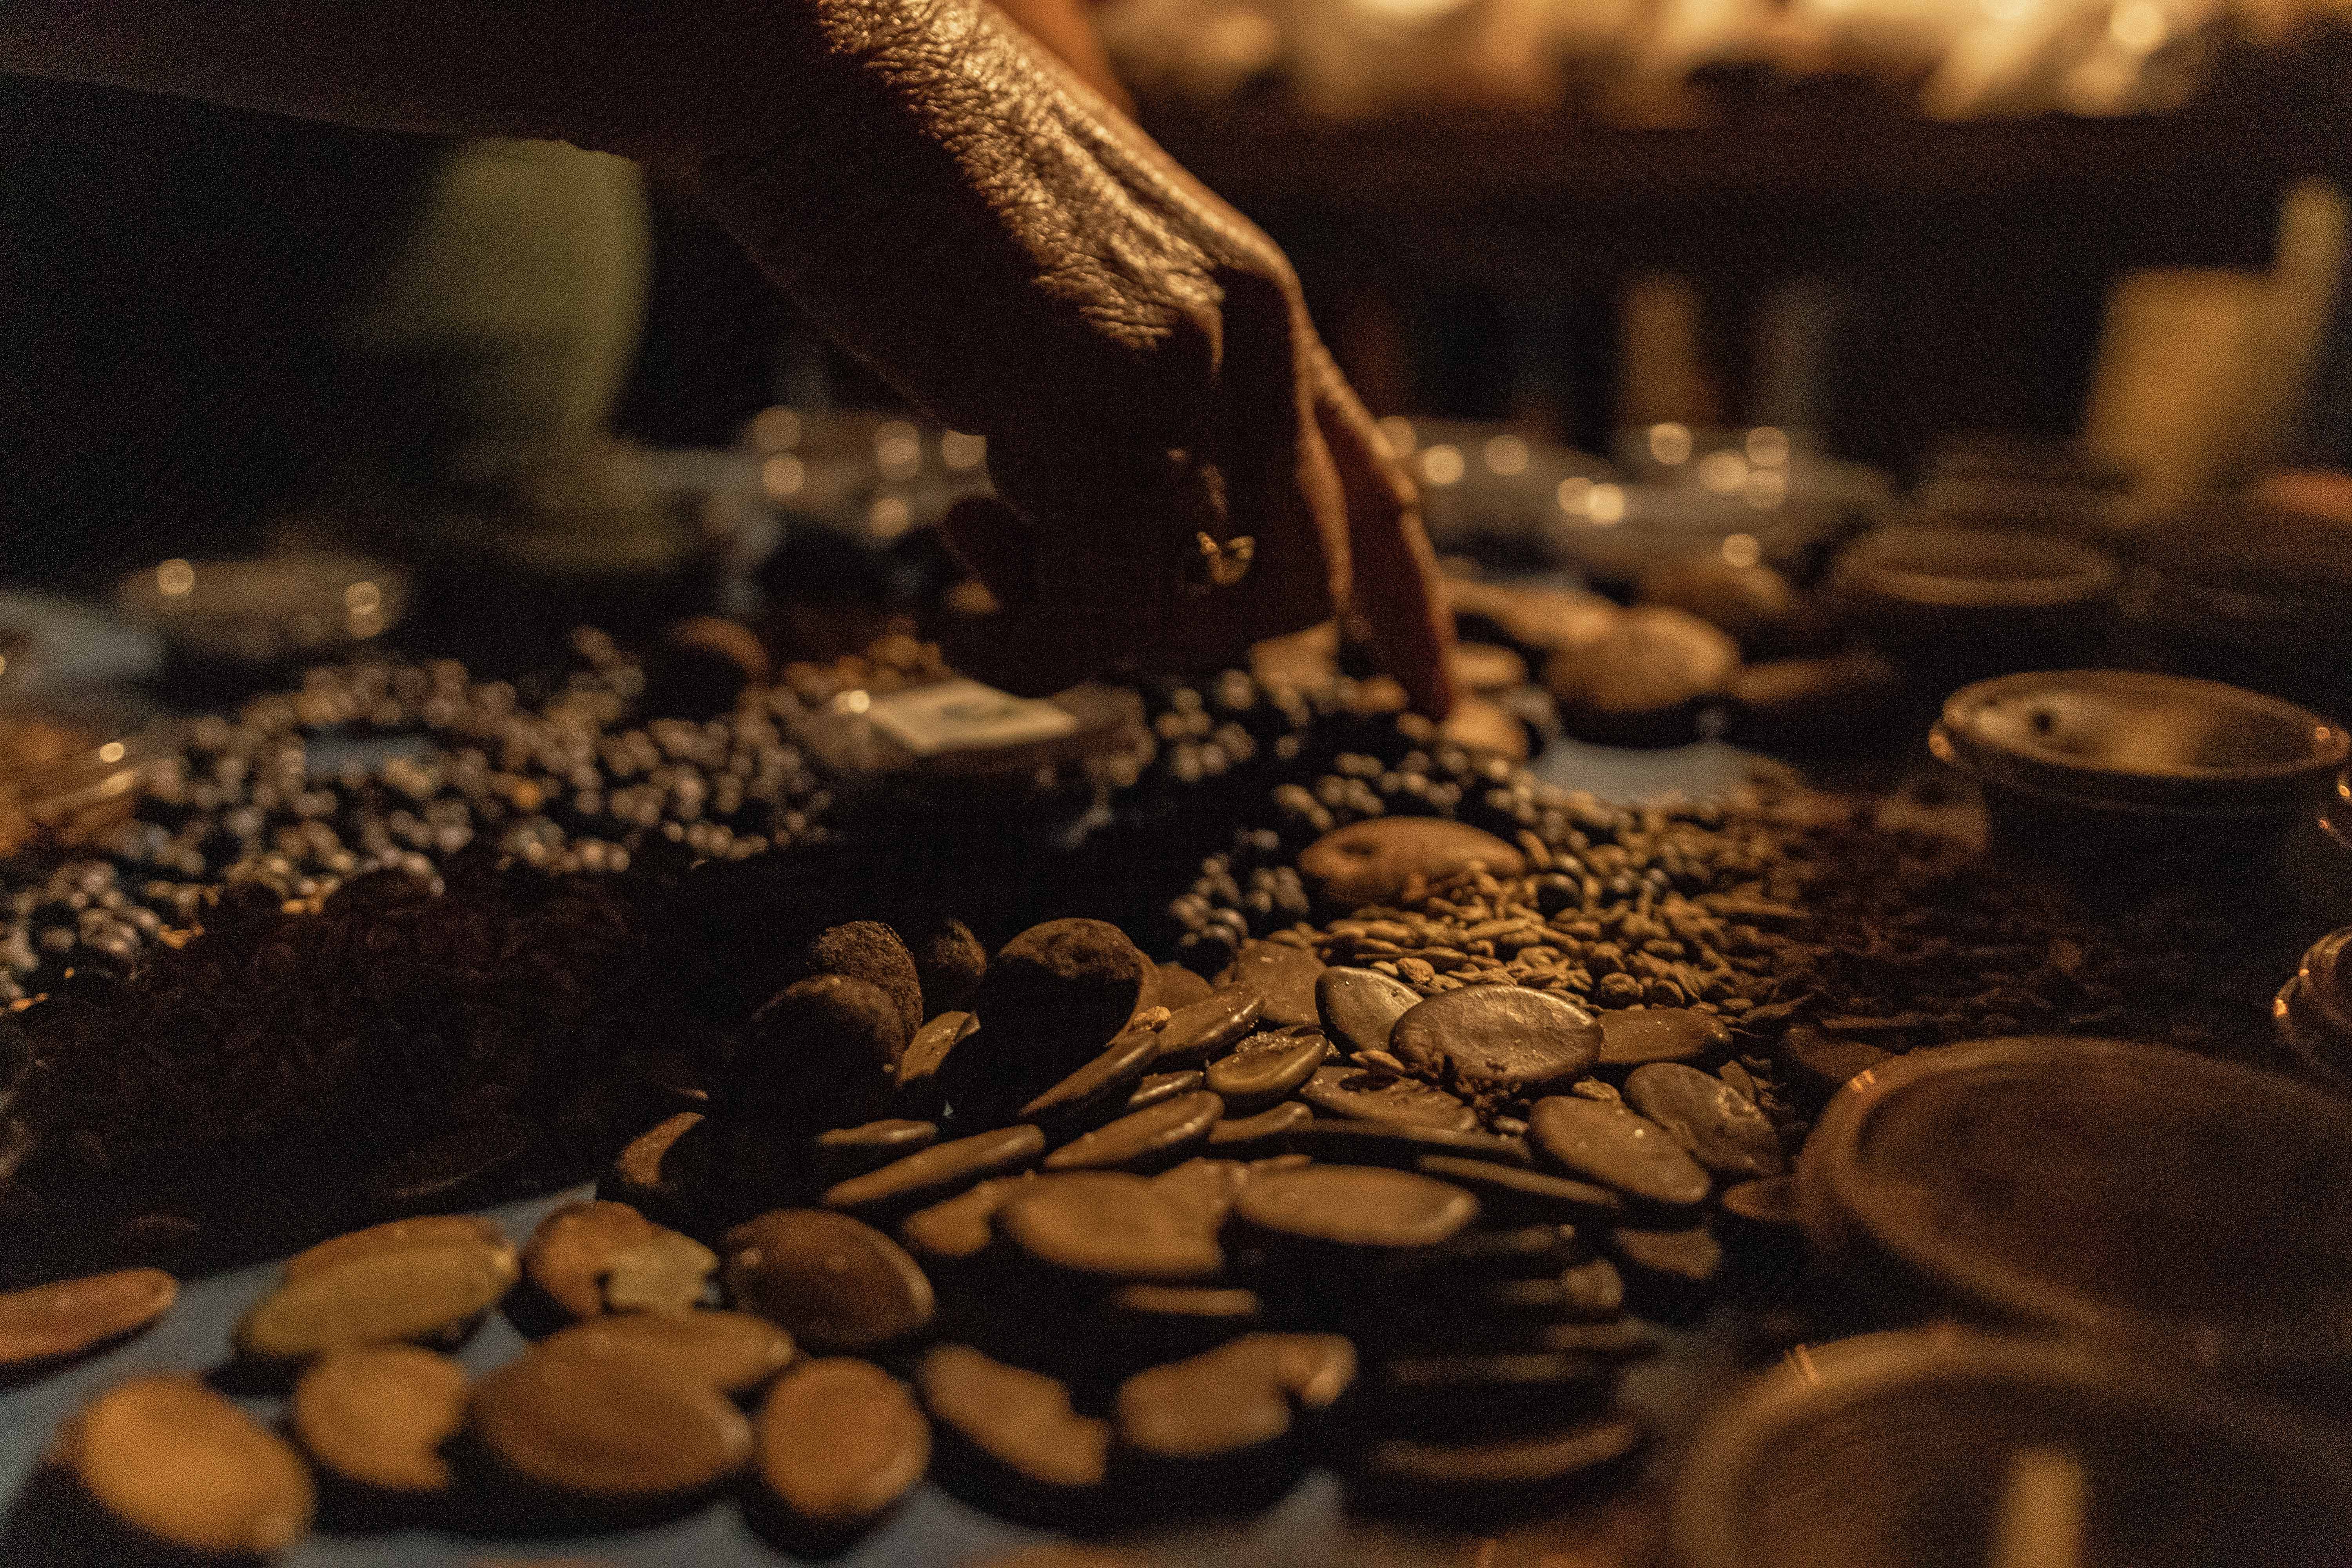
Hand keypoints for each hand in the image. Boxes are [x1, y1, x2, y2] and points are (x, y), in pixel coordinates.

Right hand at [690, 0, 1454, 712]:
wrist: (815, 60)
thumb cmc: (907, 169)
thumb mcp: (1069, 285)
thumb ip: (1135, 389)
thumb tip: (1131, 522)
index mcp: (1254, 304)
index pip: (1370, 482)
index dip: (1411, 608)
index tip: (1435, 703)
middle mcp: (1249, 335)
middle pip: (1302, 581)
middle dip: (1189, 637)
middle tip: (1056, 593)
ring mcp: (1176, 363)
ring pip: (1197, 614)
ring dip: (1080, 628)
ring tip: (975, 538)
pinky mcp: (1084, 397)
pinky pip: (1096, 616)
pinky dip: (1024, 654)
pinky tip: (953, 611)